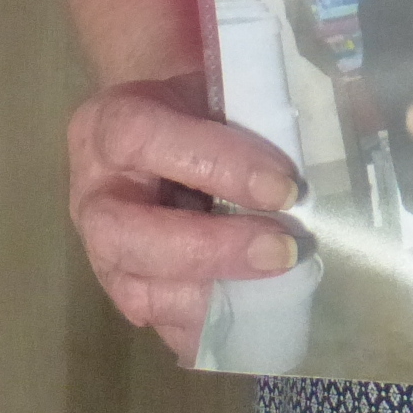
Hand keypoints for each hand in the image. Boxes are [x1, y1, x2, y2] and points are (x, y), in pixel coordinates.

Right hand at [67, 76, 303, 360]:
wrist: (167, 123)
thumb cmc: (199, 100)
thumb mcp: (215, 81)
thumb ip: (248, 98)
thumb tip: (317, 130)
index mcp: (110, 126)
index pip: (146, 139)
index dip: (218, 165)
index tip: (285, 187)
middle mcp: (94, 194)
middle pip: (129, 235)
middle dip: (212, 250)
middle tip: (283, 250)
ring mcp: (102, 252)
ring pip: (140, 291)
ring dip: (215, 299)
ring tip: (280, 288)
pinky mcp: (127, 291)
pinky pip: (161, 325)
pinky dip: (209, 330)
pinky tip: (255, 323)